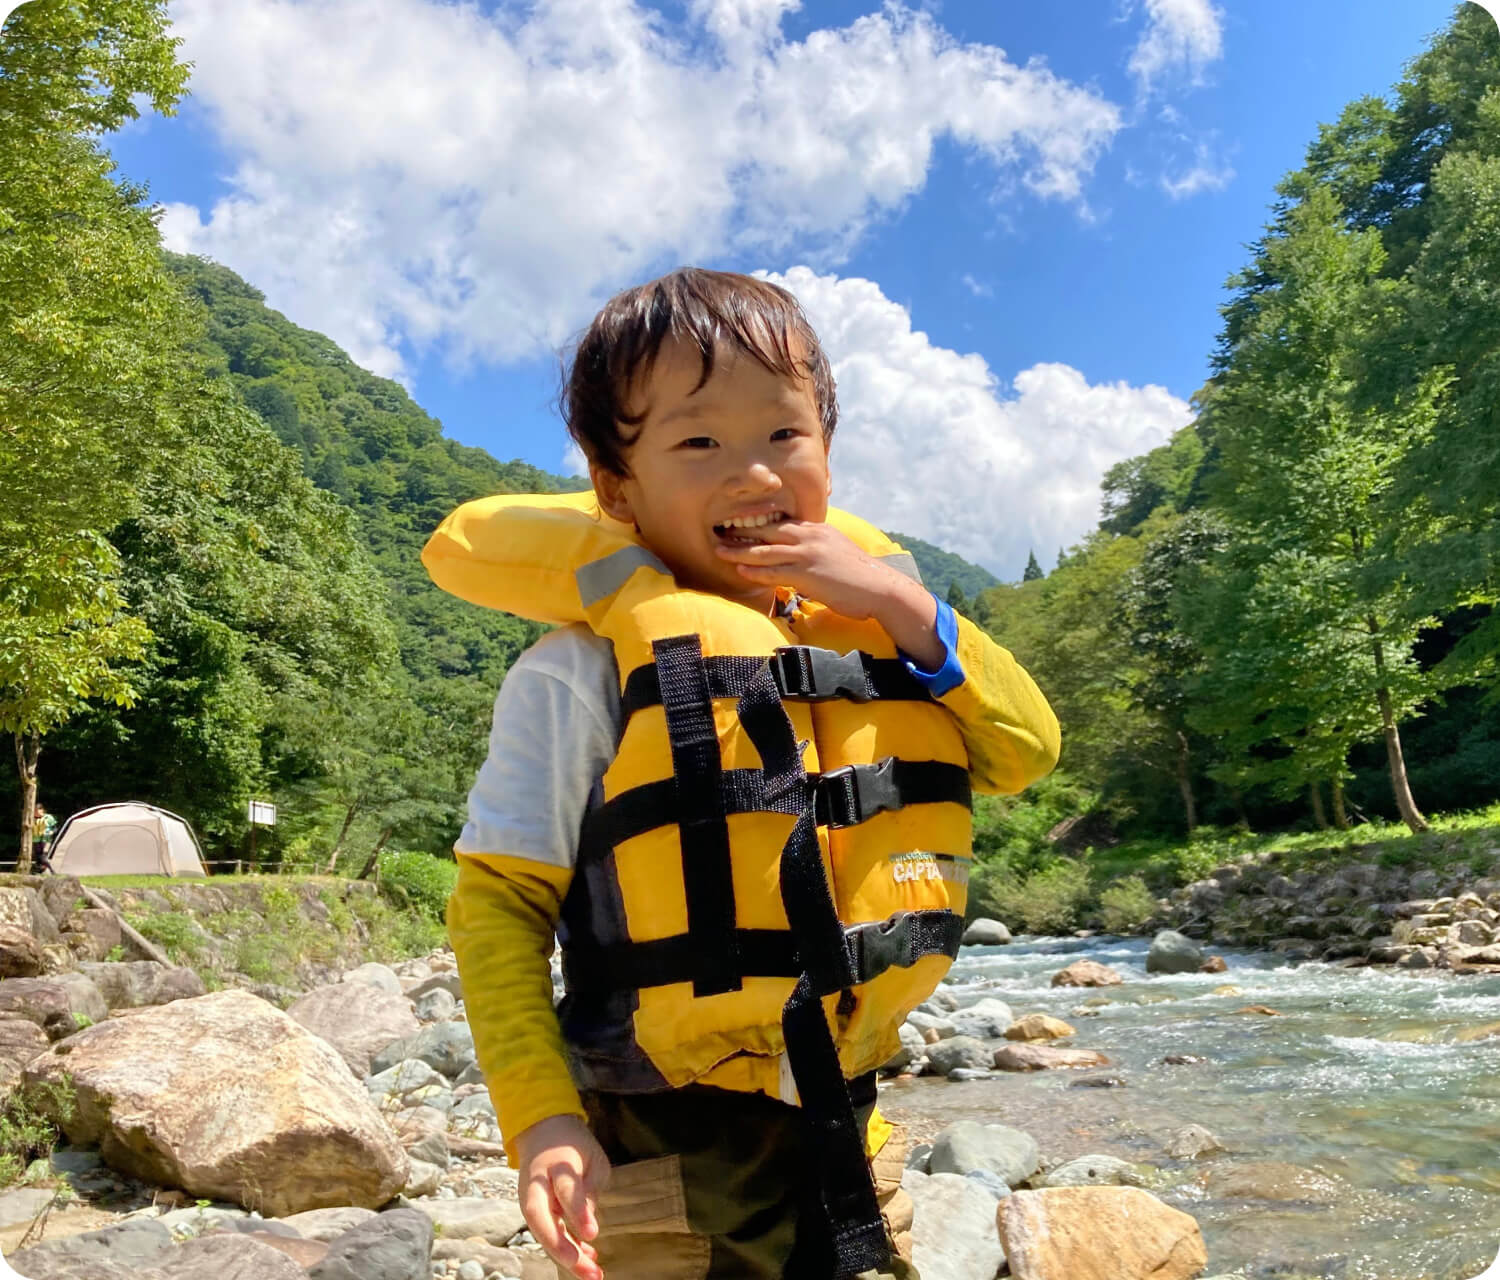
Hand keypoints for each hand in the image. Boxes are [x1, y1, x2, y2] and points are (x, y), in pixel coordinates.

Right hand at [514, 1114, 611, 1279]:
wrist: (541, 1131)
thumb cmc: (573, 1144)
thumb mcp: (592, 1156)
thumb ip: (591, 1187)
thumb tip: (589, 1224)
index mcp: (556, 1163)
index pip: (565, 1190)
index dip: (578, 1212)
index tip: (593, 1233)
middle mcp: (536, 1183)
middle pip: (540, 1217)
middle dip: (560, 1245)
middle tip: (584, 1266)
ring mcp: (529, 1197)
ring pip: (541, 1231)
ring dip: (564, 1255)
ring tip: (591, 1274)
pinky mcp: (531, 1209)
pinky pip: (546, 1231)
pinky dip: (565, 1248)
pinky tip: (587, 1259)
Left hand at [716, 521, 943, 668]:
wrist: (881, 588)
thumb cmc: (860, 577)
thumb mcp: (837, 553)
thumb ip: (818, 551)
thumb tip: (803, 560)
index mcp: (817, 529)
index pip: (782, 523)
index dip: (758, 523)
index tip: (738, 522)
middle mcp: (811, 536)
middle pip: (768, 530)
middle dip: (742, 531)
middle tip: (719, 532)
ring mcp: (808, 554)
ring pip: (766, 550)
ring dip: (740, 550)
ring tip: (720, 551)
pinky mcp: (808, 574)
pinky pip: (775, 571)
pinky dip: (755, 571)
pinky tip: (740, 571)